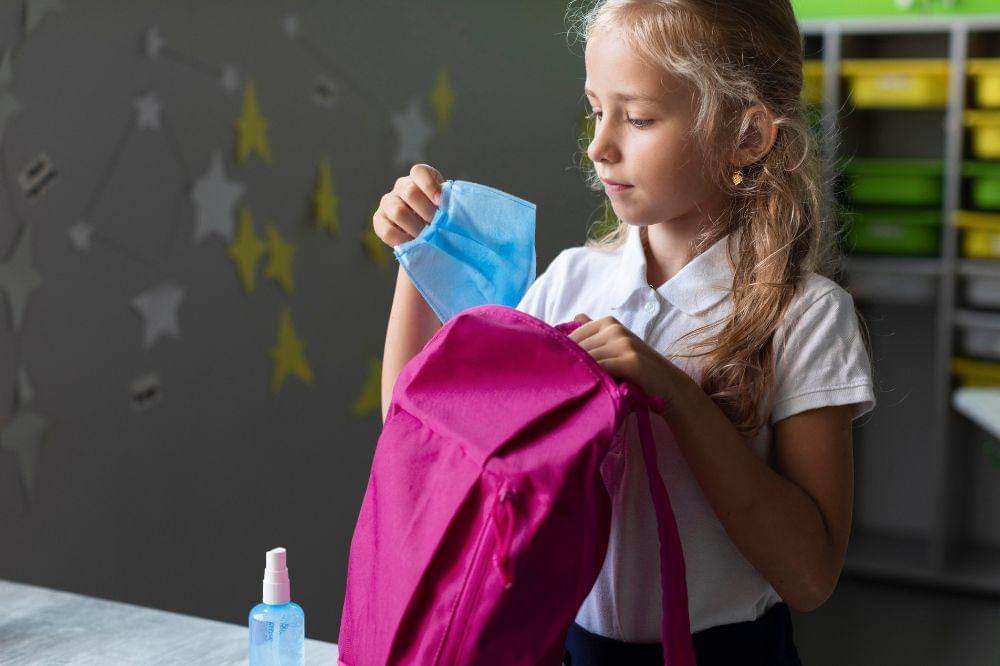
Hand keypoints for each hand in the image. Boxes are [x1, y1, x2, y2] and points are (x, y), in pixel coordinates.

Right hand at [373, 163, 444, 246]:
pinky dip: (402, 240)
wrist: (428, 233)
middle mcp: (401, 186)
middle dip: (426, 211)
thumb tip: (450, 208)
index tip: (440, 202)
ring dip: (415, 227)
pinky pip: (387, 230)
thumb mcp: (448, 205)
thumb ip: (448, 202)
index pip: (419, 172)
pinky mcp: (379, 220)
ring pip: (398, 212)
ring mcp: (388, 202)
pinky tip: (413, 243)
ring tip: (427, 237)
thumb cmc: (441, 216)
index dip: (430, 186)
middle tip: (436, 225)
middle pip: (410, 192)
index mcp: (419, 178)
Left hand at [568, 313, 683, 411]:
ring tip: (574, 390)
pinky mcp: (631, 361)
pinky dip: (594, 380)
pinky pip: (602, 369)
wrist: (669, 385)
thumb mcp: (615, 347)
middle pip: (578, 349)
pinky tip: (590, 391)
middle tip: (561, 384)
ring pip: (588, 359)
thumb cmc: (638, 369)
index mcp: (608, 323)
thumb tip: (575, 316)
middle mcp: (615, 328)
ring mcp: (623, 343)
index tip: (555, 371)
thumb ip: (596, 333)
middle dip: (568, 366)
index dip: (561, 355)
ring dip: (580, 375)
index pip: (572, 337)